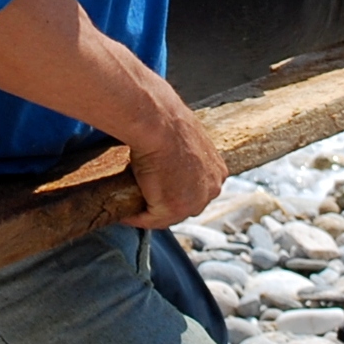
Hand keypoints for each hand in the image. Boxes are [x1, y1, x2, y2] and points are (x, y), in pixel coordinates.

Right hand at [122, 106, 226, 228]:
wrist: (158, 123)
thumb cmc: (167, 123)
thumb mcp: (186, 138)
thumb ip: (184, 153)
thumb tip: (170, 155)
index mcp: (218, 172)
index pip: (198, 191)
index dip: (178, 192)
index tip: (160, 192)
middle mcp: (211, 189)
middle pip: (186, 205)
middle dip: (166, 206)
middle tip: (145, 203)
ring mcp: (194, 201)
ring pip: (169, 216)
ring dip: (150, 214)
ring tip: (133, 211)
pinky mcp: (172, 209)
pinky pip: (150, 220)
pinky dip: (136, 219)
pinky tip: (125, 215)